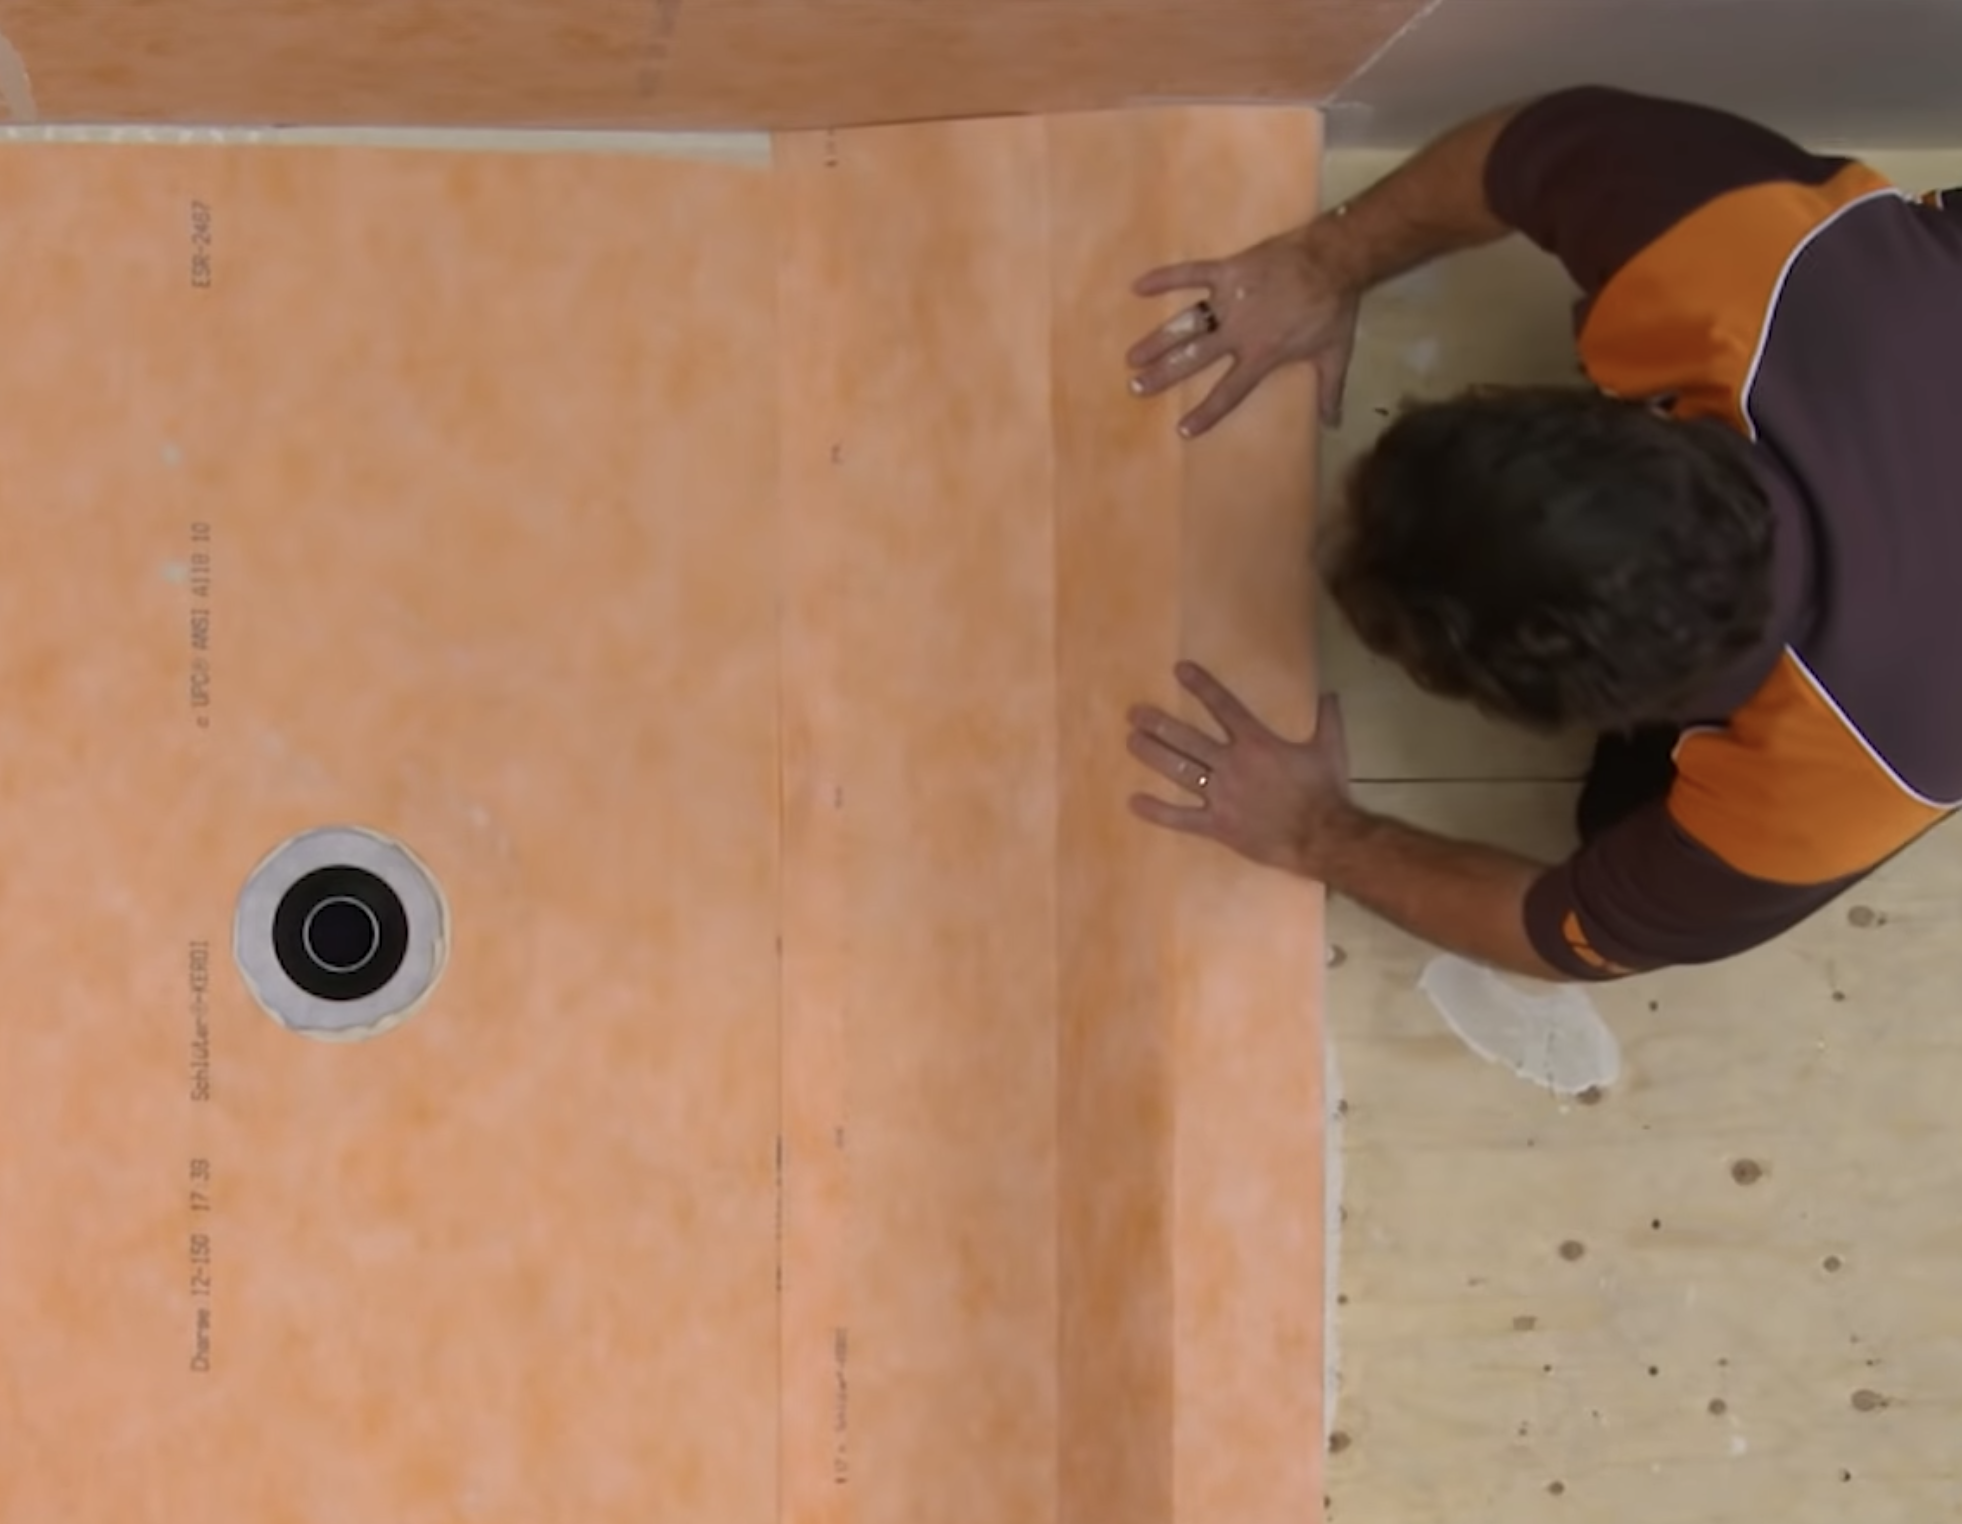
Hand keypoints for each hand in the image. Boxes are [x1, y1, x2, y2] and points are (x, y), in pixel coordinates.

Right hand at [1125, 227, 1359, 436]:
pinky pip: (1191, 274)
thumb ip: (1329, 390)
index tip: (1182, 430)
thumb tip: (1333, 424)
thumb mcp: (1335, 354)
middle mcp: (1238, 332)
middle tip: (1137, 387)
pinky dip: (1164, 278)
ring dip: (1157, 340)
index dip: (1206, 412)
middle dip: (1163, 375)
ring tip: (1132, 357)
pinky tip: (1137, 286)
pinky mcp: (1228, 270)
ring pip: (1185, 324)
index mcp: (1261, 355)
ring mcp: (1229, 299)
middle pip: (1193, 359)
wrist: (1334, 258)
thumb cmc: (1334, 308)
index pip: (1229, 391)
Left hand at [1126, 661, 1351, 876]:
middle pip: (1188, 739)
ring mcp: (1221, 795)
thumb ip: (1328, 719)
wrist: (1322, 836)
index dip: (1201, 686)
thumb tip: (1331, 694)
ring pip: (1180, 771)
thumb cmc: (1325, 791)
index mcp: (1257, 743)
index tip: (1179, 670)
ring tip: (1131, 741)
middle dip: (1159, 724)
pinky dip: (1157, 811)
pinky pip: (1182, 818)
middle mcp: (1232, 764)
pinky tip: (1134, 802)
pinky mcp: (1218, 825)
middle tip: (1135, 713)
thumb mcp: (1331, 749)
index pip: (1223, 707)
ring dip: (1153, 755)